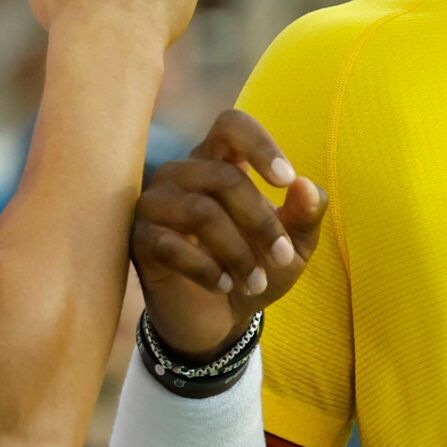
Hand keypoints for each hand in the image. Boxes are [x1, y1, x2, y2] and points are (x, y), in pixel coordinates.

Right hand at [132, 108, 327, 356]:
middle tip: (282, 259)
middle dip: (261, 222)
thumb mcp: (293, 248)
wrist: (218, 320)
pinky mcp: (139, 239)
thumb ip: (305, 216)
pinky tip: (224, 286)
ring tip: (255, 282)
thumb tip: (307, 187)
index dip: (259, 146)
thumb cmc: (255, 269)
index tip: (286, 182)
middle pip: (224, 177)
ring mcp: (155, 204)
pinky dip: (207, 269)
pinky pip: (172, 245)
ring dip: (237, 251)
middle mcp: (183, 173)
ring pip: (200, 211)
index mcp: (219, 161)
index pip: (231, 125)